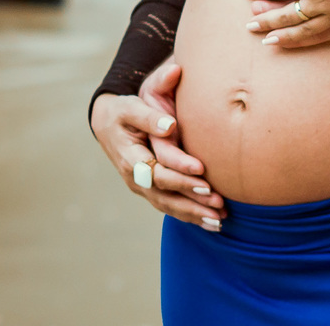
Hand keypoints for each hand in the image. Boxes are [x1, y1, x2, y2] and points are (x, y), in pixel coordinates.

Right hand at [90, 64, 224, 230]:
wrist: (108, 123)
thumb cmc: (124, 111)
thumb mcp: (131, 106)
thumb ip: (151, 113)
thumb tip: (170, 122)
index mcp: (130, 157)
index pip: (157, 169)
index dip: (179, 172)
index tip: (202, 171)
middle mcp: (135, 177)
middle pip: (164, 193)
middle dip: (191, 199)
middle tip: (218, 201)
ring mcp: (142, 187)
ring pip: (168, 205)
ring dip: (194, 214)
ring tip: (221, 219)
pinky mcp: (150, 191)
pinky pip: (171, 207)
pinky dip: (191, 216)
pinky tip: (213, 223)